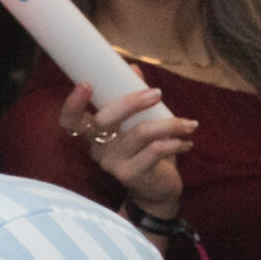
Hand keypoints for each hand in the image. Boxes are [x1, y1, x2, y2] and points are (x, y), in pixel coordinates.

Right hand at [56, 74, 193, 215]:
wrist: (157, 191)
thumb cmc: (148, 152)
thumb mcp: (140, 123)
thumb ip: (135, 98)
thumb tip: (133, 68)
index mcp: (94, 135)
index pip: (71, 121)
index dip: (73, 104)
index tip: (86, 84)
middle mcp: (98, 149)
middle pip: (105, 120)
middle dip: (132, 102)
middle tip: (158, 93)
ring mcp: (112, 163)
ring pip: (140, 133)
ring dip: (170, 124)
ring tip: (189, 124)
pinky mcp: (131, 174)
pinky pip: (155, 150)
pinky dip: (175, 142)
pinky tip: (187, 143)